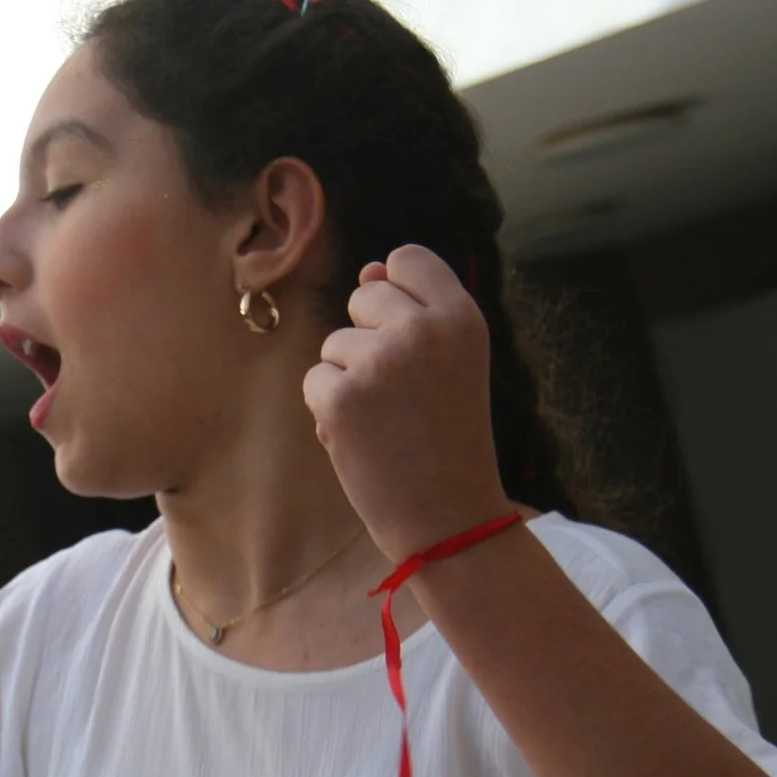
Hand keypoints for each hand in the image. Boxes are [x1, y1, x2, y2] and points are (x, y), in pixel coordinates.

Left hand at [302, 246, 517, 559]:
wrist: (448, 517)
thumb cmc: (451, 438)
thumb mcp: (453, 363)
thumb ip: (415, 311)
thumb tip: (368, 272)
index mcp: (461, 316)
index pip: (408, 259)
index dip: (399, 293)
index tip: (411, 335)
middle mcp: (421, 330)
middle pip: (363, 296)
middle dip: (369, 337)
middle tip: (404, 392)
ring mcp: (377, 361)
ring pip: (334, 343)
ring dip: (349, 378)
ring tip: (388, 420)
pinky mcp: (339, 397)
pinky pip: (315, 380)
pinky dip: (329, 410)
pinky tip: (364, 438)